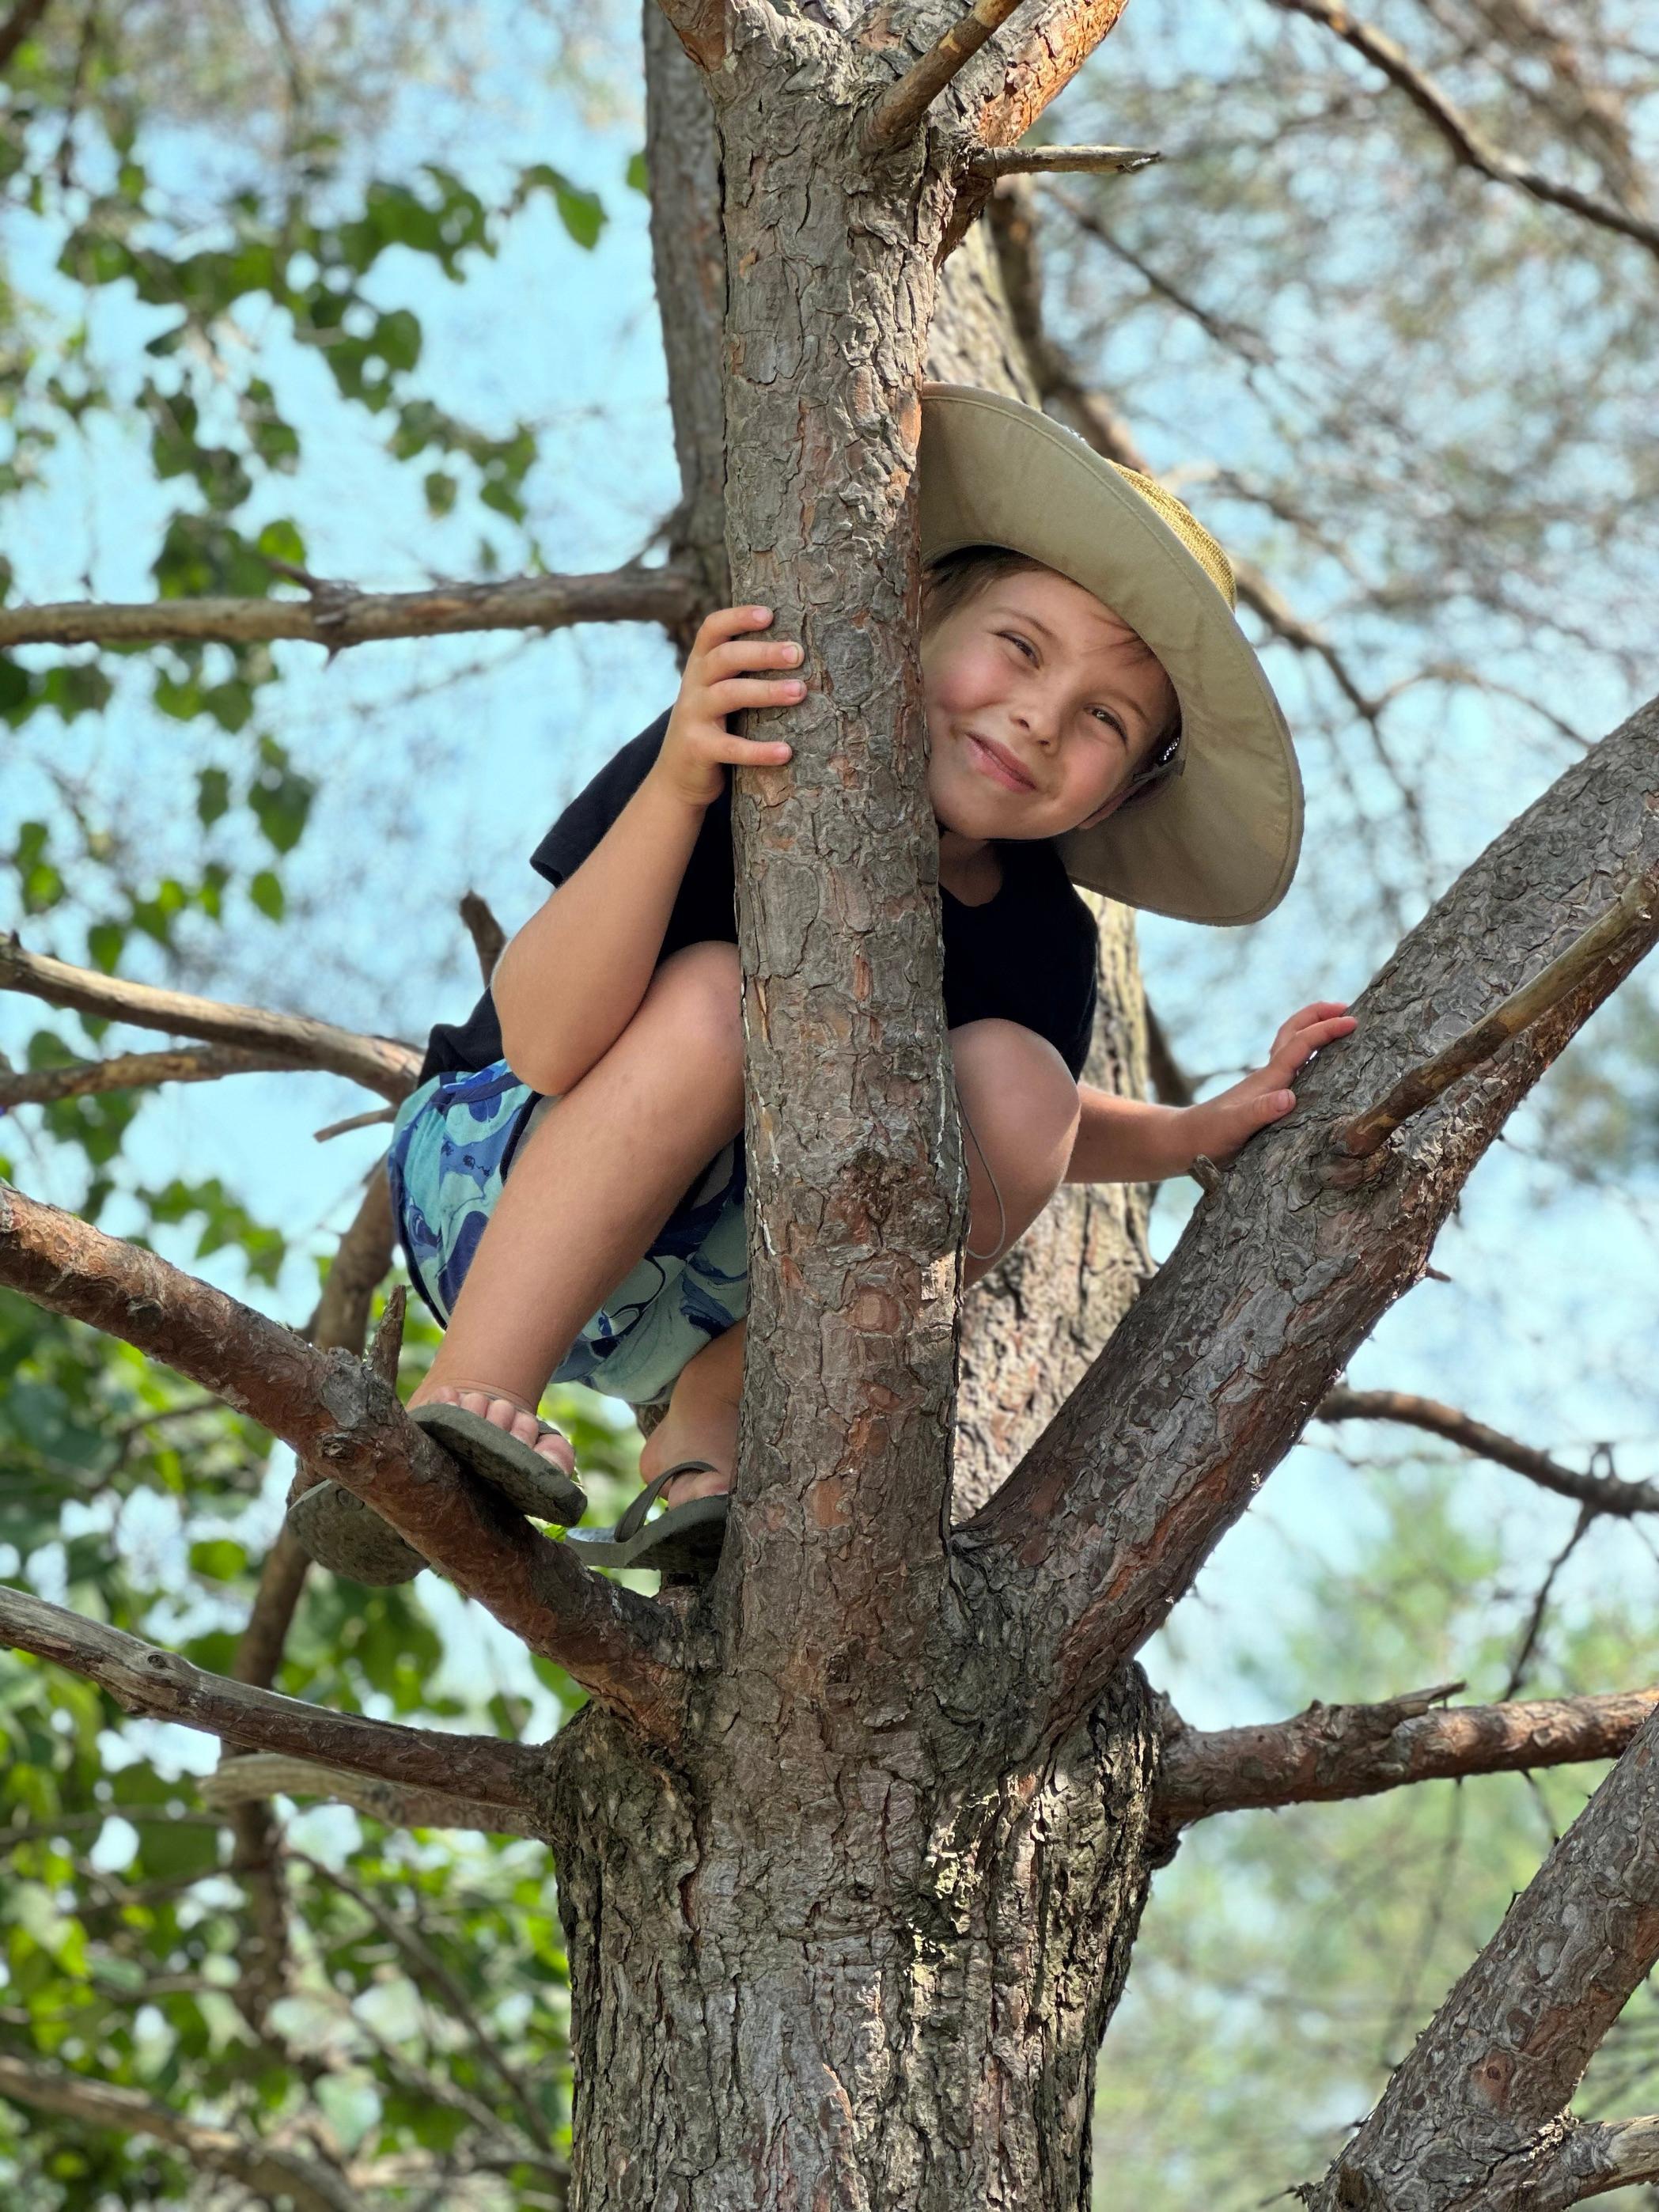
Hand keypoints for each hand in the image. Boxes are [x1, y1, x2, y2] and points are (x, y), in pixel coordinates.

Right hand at [649, 604, 805, 807]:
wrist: (676, 778)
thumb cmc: (712, 728)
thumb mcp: (718, 694)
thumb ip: (740, 672)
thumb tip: (797, 650)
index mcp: (700, 666)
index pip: (713, 630)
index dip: (738, 618)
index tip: (769, 614)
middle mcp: (693, 686)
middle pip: (725, 657)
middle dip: (763, 653)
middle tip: (798, 653)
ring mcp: (693, 717)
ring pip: (729, 694)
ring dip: (767, 691)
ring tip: (800, 691)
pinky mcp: (698, 749)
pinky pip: (731, 747)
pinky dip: (759, 750)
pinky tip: (786, 751)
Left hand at [1177, 1001, 1356, 1170]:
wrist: (1183, 1142)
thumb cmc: (1207, 1135)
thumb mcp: (1234, 1126)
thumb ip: (1260, 1112)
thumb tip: (1289, 1097)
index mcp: (1267, 1079)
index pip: (1301, 1045)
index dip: (1326, 1030)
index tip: (1353, 1022)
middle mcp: (1268, 1077)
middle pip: (1293, 1033)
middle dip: (1318, 1016)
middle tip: (1346, 1009)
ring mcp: (1265, 1086)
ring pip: (1291, 1047)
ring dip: (1312, 1031)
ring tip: (1336, 1027)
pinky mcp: (1263, 1099)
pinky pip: (1290, 1068)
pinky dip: (1307, 1056)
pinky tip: (1316, 1067)